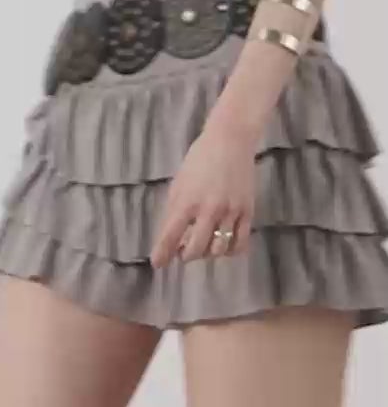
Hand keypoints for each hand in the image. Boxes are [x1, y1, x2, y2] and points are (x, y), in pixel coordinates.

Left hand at [151, 122, 258, 266]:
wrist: (230, 142)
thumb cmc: (198, 161)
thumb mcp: (178, 184)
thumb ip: (174, 210)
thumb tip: (170, 236)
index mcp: (186, 202)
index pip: (170, 235)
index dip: (162, 253)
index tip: (157, 264)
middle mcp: (208, 210)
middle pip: (195, 249)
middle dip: (185, 255)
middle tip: (183, 251)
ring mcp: (230, 212)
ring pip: (218, 249)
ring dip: (207, 253)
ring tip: (203, 245)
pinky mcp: (248, 212)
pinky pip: (240, 243)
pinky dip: (230, 251)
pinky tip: (223, 246)